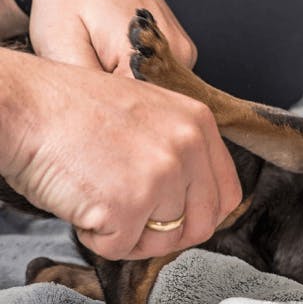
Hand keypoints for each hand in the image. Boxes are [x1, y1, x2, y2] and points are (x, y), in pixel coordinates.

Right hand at [0, 49, 240, 259]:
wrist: (26, 104)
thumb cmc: (74, 108)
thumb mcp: (149, 112)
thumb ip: (180, 149)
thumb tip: (190, 197)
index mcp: (198, 123)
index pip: (227, 192)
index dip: (202, 214)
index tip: (179, 218)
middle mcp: (188, 147)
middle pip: (202, 223)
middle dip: (168, 234)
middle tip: (135, 220)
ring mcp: (162, 176)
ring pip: (162, 241)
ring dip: (129, 233)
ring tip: (101, 199)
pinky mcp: (129, 204)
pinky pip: (120, 247)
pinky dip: (96, 236)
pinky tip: (83, 202)